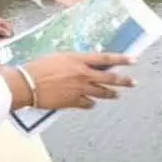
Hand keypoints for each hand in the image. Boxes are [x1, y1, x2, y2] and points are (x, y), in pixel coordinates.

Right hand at [1, 52, 134, 110]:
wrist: (27, 83)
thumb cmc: (38, 67)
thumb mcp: (58, 57)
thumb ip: (74, 60)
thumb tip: (83, 63)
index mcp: (78, 60)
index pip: (105, 58)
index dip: (121, 59)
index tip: (134, 60)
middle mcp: (82, 74)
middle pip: (109, 78)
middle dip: (124, 80)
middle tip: (133, 82)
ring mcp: (79, 89)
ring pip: (102, 92)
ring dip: (111, 94)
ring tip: (117, 95)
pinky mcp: (72, 102)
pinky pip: (88, 104)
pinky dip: (91, 104)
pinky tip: (92, 104)